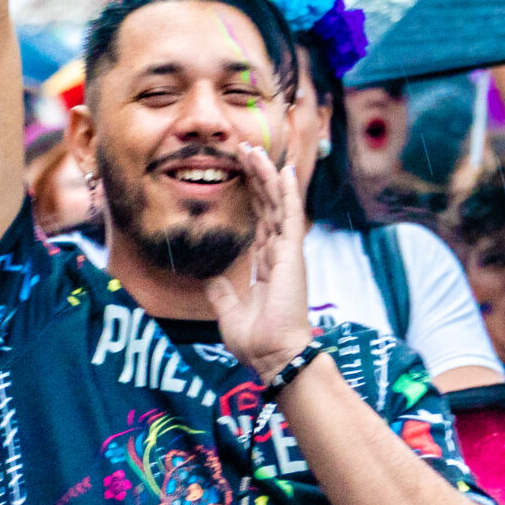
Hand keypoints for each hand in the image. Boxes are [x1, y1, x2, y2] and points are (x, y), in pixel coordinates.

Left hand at [207, 142, 315, 378]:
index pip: (259, 219)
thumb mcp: (229, 313)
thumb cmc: (256, 341)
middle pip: (267, 204)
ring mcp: (287, 250)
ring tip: (255, 150)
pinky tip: (284, 170)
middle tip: (245, 148)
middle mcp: (278, 252)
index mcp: (265, 264)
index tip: (241, 170)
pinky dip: (288, 192)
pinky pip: (290, 215)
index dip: (252, 194)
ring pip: (276, 202)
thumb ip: (222, 293)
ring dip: (266, 175)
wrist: (273, 356)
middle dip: (256, 176)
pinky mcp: (292, 253)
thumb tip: (211, 279)